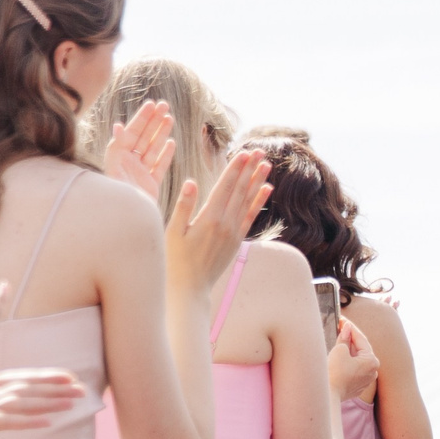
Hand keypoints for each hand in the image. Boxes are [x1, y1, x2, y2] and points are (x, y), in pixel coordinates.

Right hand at [0, 364, 84, 430]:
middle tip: (82, 391)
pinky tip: (47, 423)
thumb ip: (7, 396)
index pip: (21, 377)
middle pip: (26, 389)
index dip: (47, 376)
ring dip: (46, 403)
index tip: (71, 377)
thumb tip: (41, 401)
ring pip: (20, 403)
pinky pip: (6, 422)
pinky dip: (27, 421)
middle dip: (55, 389)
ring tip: (70, 404)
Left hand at [102, 100, 174, 198]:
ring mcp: (140, 175)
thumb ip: (116, 151)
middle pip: (142, 138)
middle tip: (164, 104)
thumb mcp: (116, 174)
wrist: (124, 227)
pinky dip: (165, 154)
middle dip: (152, 121)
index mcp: (118, 161)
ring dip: (161, 133)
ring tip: (169, 117)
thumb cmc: (117, 203)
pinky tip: (171, 143)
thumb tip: (118, 126)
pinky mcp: (150, 185)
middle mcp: (128, 165)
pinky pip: (158, 166)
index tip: (151, 105)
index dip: (140, 120)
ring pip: (152, 149)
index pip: (130, 135)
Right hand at [162, 149, 269, 302]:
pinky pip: (251, 216)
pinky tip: (267, 189)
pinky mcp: (237, 239)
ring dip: (257, 181)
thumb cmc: (174, 259)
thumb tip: (191, 182)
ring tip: (266, 164)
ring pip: (248, 201)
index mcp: (209, 218)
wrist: (190, 287)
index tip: (243, 153)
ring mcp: (234, 232)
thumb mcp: (172, 231)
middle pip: (240, 190)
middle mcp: (225, 223)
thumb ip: (183, 206)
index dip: (234, 169)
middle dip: (249, 169)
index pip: (225, 187)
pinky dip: (259, 202)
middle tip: (258, 151)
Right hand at [327, 316, 380, 401]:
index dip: (351, 329)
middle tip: (341, 328)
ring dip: (349, 351)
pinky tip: (339, 356)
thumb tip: (347, 328)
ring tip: (339, 340)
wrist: (327, 394)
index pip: (362, 340)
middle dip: (350, 339)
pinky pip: (353, 370)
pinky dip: (347, 362)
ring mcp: (365, 380)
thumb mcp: (339, 351)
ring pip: (357, 361)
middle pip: (361, 350)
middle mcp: (373, 371)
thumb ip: (345, 338)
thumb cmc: (334, 372)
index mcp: (372, 361)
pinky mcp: (356, 387)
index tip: (343, 321)